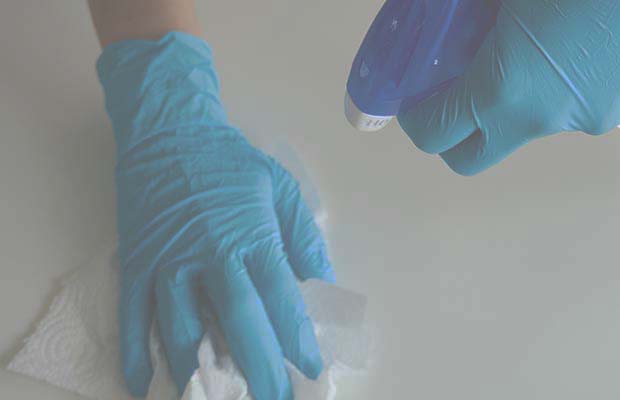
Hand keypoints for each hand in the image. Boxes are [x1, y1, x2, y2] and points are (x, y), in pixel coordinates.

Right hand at [98, 32, 333, 398]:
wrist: (168, 130)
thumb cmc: (229, 160)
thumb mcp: (280, 187)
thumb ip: (303, 238)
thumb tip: (323, 284)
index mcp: (250, 235)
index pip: (279, 298)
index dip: (296, 339)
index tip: (309, 370)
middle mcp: (209, 254)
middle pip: (238, 324)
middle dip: (258, 370)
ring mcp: (167, 262)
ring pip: (182, 330)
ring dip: (201, 372)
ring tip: (217, 398)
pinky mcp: (135, 264)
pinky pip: (132, 317)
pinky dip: (136, 355)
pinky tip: (145, 386)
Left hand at [398, 0, 619, 174]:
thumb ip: (463, 10)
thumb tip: (440, 12)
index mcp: (505, 89)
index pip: (434, 134)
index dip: (416, 118)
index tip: (416, 98)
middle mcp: (547, 119)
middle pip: (475, 157)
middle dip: (456, 134)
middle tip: (456, 93)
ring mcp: (596, 118)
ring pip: (534, 123)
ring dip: (521, 98)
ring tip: (539, 42)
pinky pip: (582, 104)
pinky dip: (570, 84)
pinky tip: (587, 39)